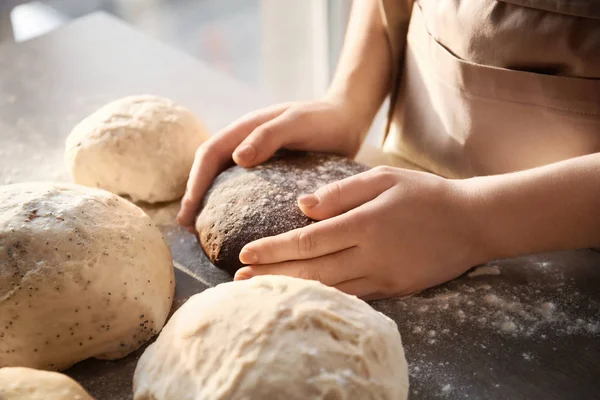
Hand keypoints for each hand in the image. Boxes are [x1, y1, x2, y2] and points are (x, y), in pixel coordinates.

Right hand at [177, 97, 368, 227]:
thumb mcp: (297, 122)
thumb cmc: (324, 119)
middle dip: (196, 196)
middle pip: (210, 170)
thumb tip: (237, 158)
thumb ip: (268, 136)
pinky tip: (238, 227)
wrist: (348, 119)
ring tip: (205, 231)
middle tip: (189, 227)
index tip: (188, 211)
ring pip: (224, 181)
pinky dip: (234, 206)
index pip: (209, 155)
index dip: (195, 182)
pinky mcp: (272, 172)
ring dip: (211, 202)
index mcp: (245, 129)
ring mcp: (258, 158)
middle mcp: (245, 144)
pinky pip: (245, 189)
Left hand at [234, 166, 487, 299]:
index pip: (307, 241)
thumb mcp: (385, 178)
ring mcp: (383, 277)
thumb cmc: (426, 194)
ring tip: (262, 292)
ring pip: (328, 289)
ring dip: (292, 291)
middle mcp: (370, 255)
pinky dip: (324, 299)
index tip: (245, 254)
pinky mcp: (395, 289)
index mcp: (364, 224)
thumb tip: (301, 206)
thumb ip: (341, 192)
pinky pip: (352, 297)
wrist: (473, 222)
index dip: (273, 250)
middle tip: (240, 280)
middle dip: (272, 276)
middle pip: (311, 270)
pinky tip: (304, 299)